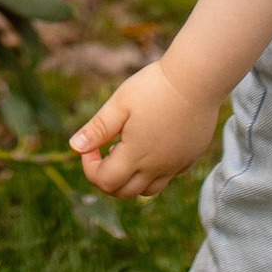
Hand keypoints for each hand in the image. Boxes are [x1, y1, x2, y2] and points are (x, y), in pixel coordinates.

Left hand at [69, 61, 220, 199]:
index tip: (91, 145)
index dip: (89, 167)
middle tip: (105, 151)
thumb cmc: (155, 86)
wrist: (197, 78)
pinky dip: (155, 172)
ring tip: (127, 151)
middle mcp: (157, 167)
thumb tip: (74, 147)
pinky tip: (153, 147)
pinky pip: (169, 177)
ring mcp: (176, 164)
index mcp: (136, 155)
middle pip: (125, 193)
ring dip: (131, 180)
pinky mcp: (190, 157)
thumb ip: (97, 129)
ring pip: (148, 190)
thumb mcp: (120, 103)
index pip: (104, 181)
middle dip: (107, 178)